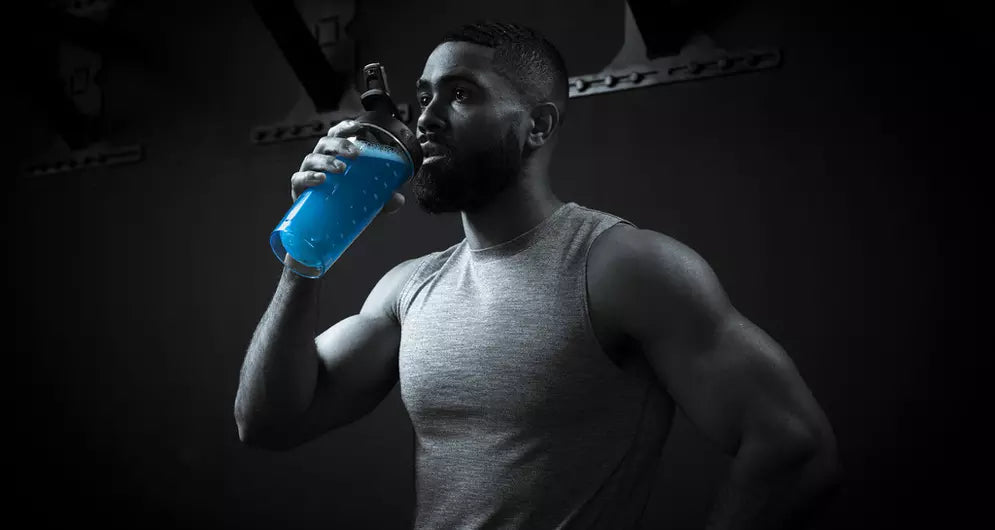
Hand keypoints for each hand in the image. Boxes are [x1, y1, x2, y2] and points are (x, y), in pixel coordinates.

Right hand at [289, 120, 406, 216]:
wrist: (326, 226)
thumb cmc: (346, 203)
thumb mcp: (369, 200)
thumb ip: (384, 199)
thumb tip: (398, 199)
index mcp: (334, 156)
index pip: (336, 135)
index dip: (344, 127)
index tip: (357, 127)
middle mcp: (319, 161)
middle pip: (325, 144)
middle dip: (339, 145)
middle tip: (355, 154)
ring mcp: (307, 173)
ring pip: (312, 159)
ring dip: (327, 161)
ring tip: (341, 168)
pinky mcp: (299, 190)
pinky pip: (298, 179)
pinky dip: (308, 177)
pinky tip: (320, 179)